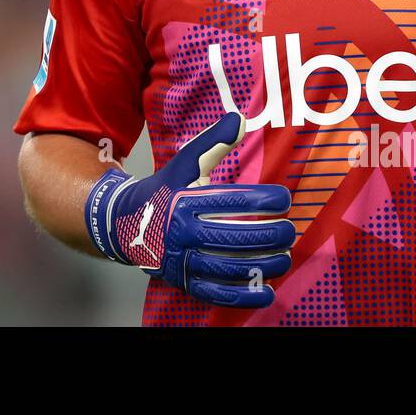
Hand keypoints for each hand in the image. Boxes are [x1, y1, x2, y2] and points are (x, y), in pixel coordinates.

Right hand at [84, 111, 294, 307]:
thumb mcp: (185, 162)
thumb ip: (213, 142)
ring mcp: (182, 260)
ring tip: (285, 257)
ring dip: (263, 265)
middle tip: (290, 230)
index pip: (232, 201)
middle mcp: (182, 232)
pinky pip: (217, 293)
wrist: (125, 223)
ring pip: (228, 267)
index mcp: (184, 200)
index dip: (263, 200)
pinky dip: (244, 295)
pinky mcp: (184, 282)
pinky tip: (267, 290)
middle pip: (233, 237)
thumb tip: (240, 119)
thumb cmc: (164, 189)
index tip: (284, 199)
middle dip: (269, 235)